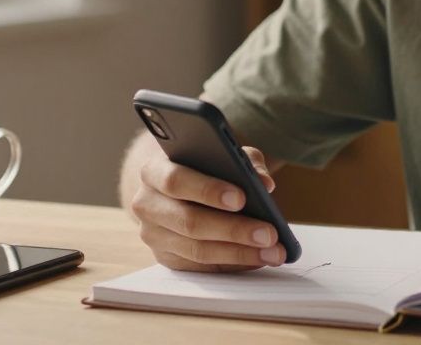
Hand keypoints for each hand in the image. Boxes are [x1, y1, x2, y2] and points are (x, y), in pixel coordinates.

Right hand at [129, 145, 283, 272]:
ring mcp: (153, 235)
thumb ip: (246, 162)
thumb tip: (265, 184)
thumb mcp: (224, 154)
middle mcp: (147, 204)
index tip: (242, 198)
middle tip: (269, 233)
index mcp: (154, 170)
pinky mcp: (165, 257)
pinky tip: (259, 258)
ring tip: (273, 251)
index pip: (176, 181)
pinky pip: (201, 266)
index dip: (208, 190)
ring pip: (197, 250)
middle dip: (233, 229)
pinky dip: (233, 263)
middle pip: (190, 221)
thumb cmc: (204, 166)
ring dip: (240, 253)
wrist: (175, 188)